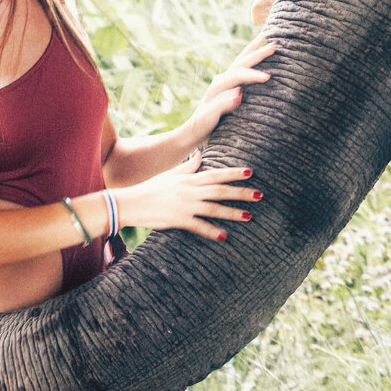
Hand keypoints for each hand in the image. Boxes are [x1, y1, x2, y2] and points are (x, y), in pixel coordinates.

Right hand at [113, 151, 261, 240]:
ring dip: (232, 213)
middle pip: (220, 191)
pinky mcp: (179, 220)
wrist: (131, 202)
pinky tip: (225, 236)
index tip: (250, 173)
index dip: (233, 173)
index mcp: (189, 179)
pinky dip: (212, 232)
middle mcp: (190, 191)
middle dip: (240, 193)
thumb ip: (188, 166)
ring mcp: (185, 206)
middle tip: (259, 195)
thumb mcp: (171, 174)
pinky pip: (199, 227)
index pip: (216, 174)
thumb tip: (200, 154)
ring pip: (214, 209)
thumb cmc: (151, 187)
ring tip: (250, 216)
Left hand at [186, 34, 276, 148]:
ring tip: (264, 37)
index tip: (268, 77)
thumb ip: (223, 104)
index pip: (238, 75)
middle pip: (241, 62)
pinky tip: (256, 58)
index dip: (253, 75)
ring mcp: (224, 82)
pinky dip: (250, 59)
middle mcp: (221, 80)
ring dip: (253, 50)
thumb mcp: (210, 117)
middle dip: (257, 53)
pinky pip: (241, 68)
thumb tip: (239, 92)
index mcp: (218, 86)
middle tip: (274, 45)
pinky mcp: (228, 87)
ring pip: (241, 61)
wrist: (193, 131)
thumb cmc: (202, 125)